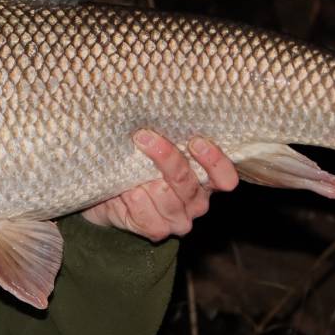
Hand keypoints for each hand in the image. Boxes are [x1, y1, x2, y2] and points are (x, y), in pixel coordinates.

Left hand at [82, 130, 237, 241]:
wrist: (110, 197)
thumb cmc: (138, 166)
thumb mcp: (154, 148)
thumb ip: (165, 136)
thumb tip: (159, 103)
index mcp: (205, 179)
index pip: (224, 177)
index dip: (214, 161)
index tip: (195, 142)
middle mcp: (197, 201)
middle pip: (186, 181)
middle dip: (164, 157)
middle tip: (144, 137)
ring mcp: (178, 219)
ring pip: (164, 198)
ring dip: (141, 180)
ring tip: (125, 167)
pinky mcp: (158, 231)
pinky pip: (146, 216)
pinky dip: (133, 201)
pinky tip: (124, 191)